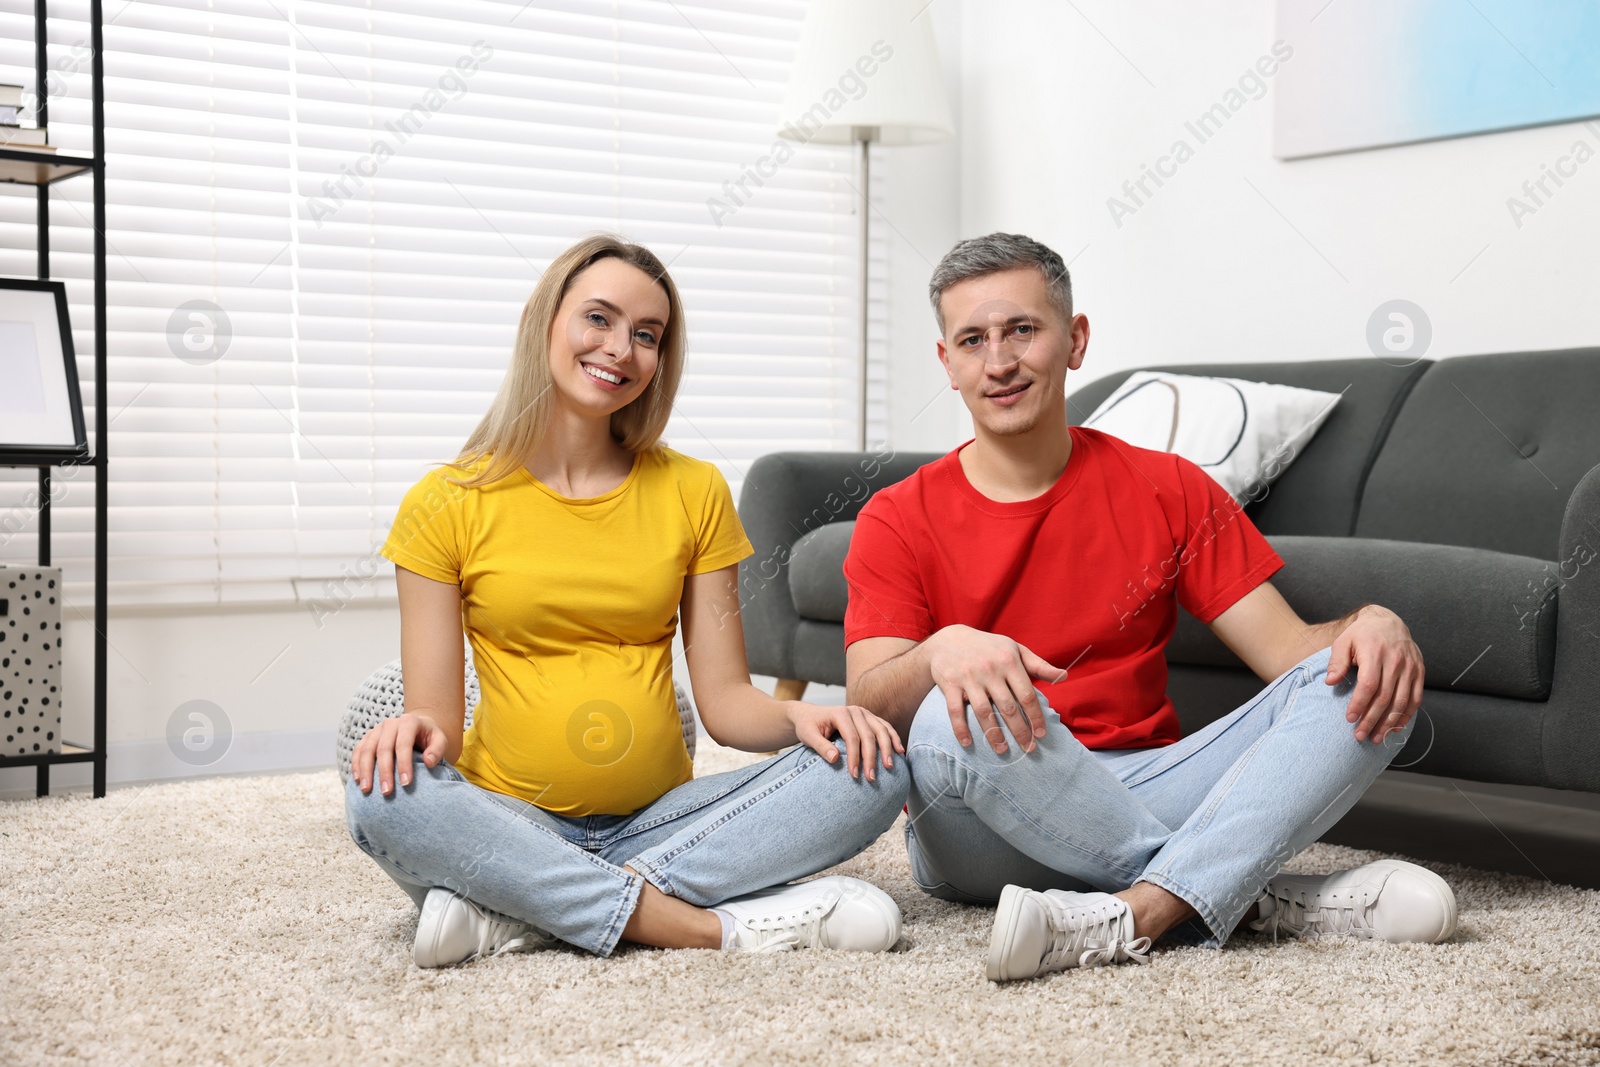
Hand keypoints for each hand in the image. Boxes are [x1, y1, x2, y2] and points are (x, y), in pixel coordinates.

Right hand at [351, 712, 448, 794]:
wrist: (418, 728)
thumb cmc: (429, 737)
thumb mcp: (440, 740)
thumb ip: (437, 749)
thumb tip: (428, 762)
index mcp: (408, 722)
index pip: (404, 744)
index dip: (404, 764)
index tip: (406, 783)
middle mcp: (390, 724)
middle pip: (383, 748)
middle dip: (384, 771)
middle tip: (386, 792)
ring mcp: (377, 730)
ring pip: (367, 749)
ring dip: (366, 770)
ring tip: (367, 790)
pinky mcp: (368, 738)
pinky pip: (358, 750)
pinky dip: (356, 765)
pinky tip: (357, 780)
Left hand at [787, 701, 903, 781]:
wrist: (809, 716)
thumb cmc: (807, 726)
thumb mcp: (808, 736)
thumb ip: (820, 746)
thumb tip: (834, 759)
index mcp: (840, 713)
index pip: (852, 738)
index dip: (855, 757)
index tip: (855, 775)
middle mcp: (855, 711)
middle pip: (869, 735)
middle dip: (872, 758)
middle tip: (872, 778)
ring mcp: (864, 713)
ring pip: (881, 730)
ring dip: (887, 749)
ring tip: (889, 767)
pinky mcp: (869, 718)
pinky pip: (885, 727)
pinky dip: (893, 738)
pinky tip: (899, 751)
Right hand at [921, 625, 1064, 754]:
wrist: (948, 639)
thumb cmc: (988, 647)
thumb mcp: (1015, 649)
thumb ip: (1039, 665)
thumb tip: (1064, 676)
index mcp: (1009, 661)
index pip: (1027, 695)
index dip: (1036, 717)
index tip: (1042, 734)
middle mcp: (990, 670)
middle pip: (1008, 707)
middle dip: (1020, 731)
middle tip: (1029, 748)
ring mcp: (969, 677)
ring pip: (983, 712)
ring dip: (993, 734)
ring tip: (1002, 750)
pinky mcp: (950, 684)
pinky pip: (955, 710)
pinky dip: (960, 728)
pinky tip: (967, 743)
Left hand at [1328, 606, 1424, 743]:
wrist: (1388, 621)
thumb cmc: (1361, 634)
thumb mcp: (1344, 641)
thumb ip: (1337, 661)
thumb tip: (1330, 682)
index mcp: (1375, 652)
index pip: (1369, 684)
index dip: (1360, 704)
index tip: (1349, 719)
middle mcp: (1396, 661)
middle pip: (1385, 697)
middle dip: (1372, 719)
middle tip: (1360, 735)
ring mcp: (1410, 667)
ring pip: (1401, 701)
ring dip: (1389, 723)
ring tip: (1376, 737)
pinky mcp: (1419, 672)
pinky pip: (1415, 698)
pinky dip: (1406, 715)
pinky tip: (1395, 728)